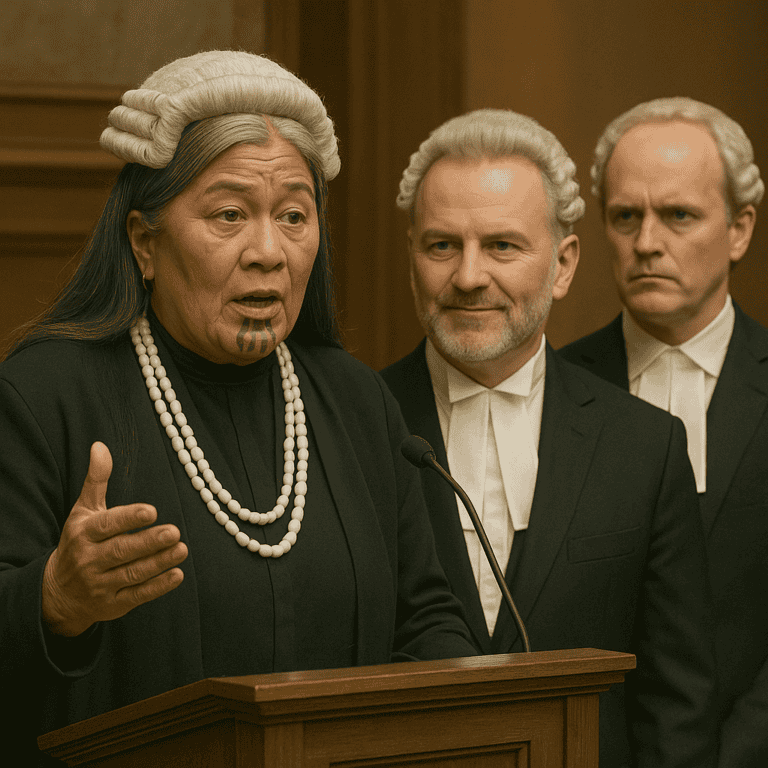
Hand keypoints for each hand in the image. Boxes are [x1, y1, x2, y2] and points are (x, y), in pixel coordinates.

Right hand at [42, 442, 187, 636]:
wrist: (58, 592)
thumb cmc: (78, 542)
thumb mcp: (83, 510)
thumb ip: (96, 480)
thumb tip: (100, 445)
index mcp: (84, 534)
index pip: (107, 526)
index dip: (129, 518)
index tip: (152, 511)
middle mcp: (90, 560)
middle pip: (122, 551)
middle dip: (149, 542)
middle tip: (174, 532)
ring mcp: (100, 584)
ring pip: (132, 573)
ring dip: (159, 563)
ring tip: (181, 549)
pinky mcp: (113, 604)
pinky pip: (137, 595)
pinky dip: (157, 587)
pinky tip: (177, 574)